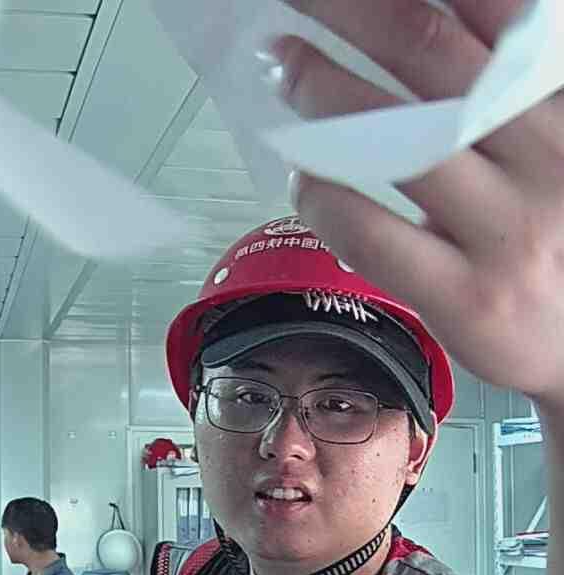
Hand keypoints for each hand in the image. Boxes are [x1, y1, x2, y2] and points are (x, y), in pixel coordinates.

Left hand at [274, 1, 563, 404]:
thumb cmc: (559, 241)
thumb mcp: (557, 150)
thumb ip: (515, 96)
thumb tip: (429, 29)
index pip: (498, 13)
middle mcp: (544, 161)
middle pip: (430, 55)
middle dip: (350, 9)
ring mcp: (506, 235)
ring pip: (395, 140)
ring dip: (322, 91)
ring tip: (283, 62)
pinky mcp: (466, 300)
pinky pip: (372, 234)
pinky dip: (324, 197)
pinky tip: (303, 176)